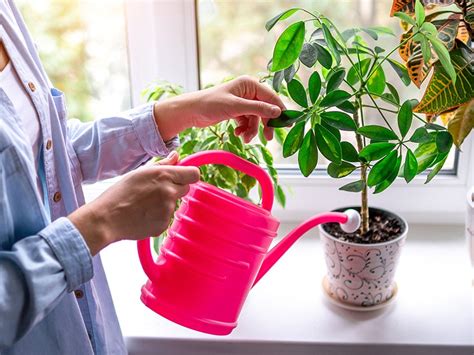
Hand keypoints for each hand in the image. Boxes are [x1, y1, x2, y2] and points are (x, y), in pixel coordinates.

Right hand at [68, 152, 199, 254]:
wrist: (107, 219)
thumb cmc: (120, 193)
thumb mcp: (140, 172)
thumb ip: (163, 164)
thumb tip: (176, 156)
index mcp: (164, 175)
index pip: (193, 174)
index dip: (188, 175)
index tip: (181, 177)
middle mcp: (169, 192)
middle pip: (186, 189)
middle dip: (175, 189)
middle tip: (156, 191)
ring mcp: (167, 210)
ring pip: (174, 204)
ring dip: (164, 203)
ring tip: (144, 204)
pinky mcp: (163, 225)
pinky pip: (166, 218)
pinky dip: (158, 217)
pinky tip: (143, 215)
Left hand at [153, 76, 284, 142]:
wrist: (191, 112)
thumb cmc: (211, 104)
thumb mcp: (236, 107)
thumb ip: (258, 109)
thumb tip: (278, 112)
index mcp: (249, 84)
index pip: (271, 97)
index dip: (280, 110)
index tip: (287, 123)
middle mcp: (248, 91)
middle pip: (265, 109)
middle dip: (265, 124)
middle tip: (268, 138)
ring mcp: (242, 102)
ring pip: (256, 119)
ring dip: (252, 130)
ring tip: (245, 138)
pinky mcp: (236, 111)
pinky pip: (247, 122)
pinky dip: (245, 129)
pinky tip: (238, 134)